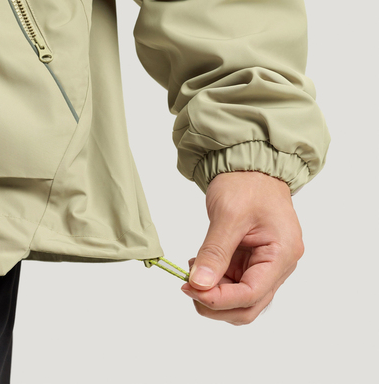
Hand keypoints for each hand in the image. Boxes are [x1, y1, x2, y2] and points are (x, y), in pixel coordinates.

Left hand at [181, 170, 303, 324]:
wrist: (250, 168)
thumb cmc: (247, 183)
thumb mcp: (228, 216)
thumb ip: (214, 252)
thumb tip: (199, 284)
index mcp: (282, 254)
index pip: (252, 293)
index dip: (220, 299)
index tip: (191, 289)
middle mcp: (280, 264)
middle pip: (249, 304)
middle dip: (217, 303)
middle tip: (188, 287)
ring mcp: (266, 264)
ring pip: (240, 297)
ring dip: (214, 292)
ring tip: (192, 272)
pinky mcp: (253, 260)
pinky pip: (234, 281)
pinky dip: (215, 280)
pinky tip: (199, 265)